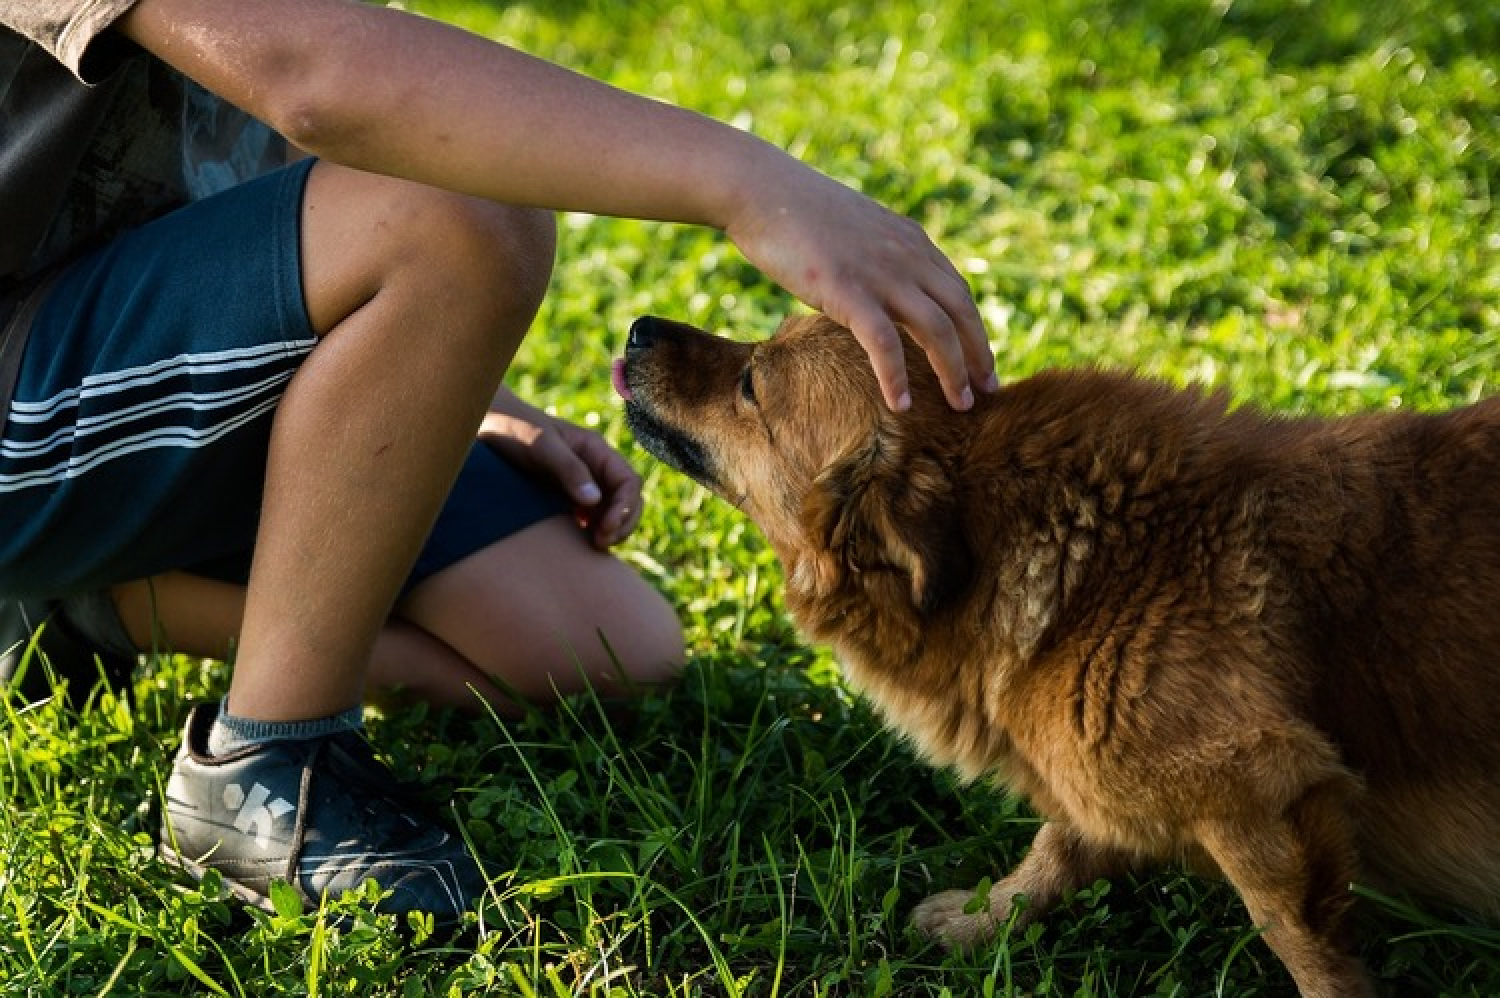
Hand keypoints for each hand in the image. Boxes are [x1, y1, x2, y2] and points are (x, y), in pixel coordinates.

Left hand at [479, 389, 642, 548]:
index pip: (628, 482)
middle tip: (601, 543)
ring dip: (611, 530)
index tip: (606, 528)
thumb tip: (594, 500)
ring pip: (612, 511)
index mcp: (596, 450)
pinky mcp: (566, 495)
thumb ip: (569, 470)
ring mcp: (582, 482)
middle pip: (627, 499)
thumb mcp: (541, 446)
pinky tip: (580, 542)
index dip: (625, 508)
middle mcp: (594, 467)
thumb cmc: (513, 429)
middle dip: (622, 523)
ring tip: (594, 546)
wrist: (485, 426)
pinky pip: (591, 517)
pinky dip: (593, 531)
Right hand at [721, 150, 997, 411]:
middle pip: (961, 312)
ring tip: (960, 407)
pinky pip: (885, 343)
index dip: (975, 329)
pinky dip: (896, 377)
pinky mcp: (848, 291)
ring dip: (953, 372)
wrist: (761, 191)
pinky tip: (901, 406)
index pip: (958, 292)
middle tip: (988, 391)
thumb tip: (876, 290)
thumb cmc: (796, 214)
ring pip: (936, 330)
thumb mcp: (855, 232)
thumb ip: (877, 258)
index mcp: (911, 242)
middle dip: (978, 355)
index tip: (981, 362)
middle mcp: (907, 256)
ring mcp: (881, 273)